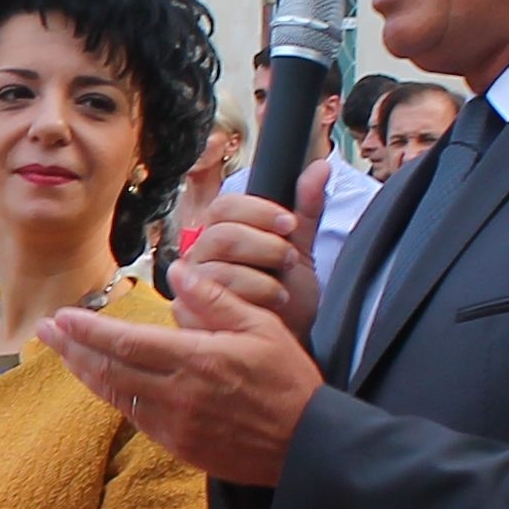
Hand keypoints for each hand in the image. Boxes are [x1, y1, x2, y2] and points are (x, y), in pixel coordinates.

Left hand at [49, 273, 323, 483]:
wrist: (307, 446)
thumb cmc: (288, 381)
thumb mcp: (261, 326)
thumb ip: (214, 299)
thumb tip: (178, 271)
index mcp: (197, 361)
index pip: (126, 344)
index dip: (88, 332)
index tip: (63, 318)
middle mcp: (178, 396)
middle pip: (110, 370)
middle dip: (73, 349)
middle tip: (46, 330)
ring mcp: (175, 426)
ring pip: (116, 395)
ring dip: (85, 373)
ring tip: (62, 352)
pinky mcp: (179, 447)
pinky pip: (135, 417)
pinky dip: (113, 396)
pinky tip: (101, 381)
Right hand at [171, 161, 331, 337]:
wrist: (284, 341)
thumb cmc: (287, 297)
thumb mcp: (301, 250)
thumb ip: (306, 210)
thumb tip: (319, 167)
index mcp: (223, 230)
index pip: (227, 205)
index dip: (259, 211)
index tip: (289, 224)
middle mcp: (201, 252)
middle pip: (221, 234)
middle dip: (263, 246)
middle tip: (289, 261)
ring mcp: (191, 282)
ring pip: (218, 267)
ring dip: (259, 278)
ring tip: (281, 290)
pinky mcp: (188, 311)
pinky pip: (212, 298)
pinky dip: (248, 300)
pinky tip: (267, 307)